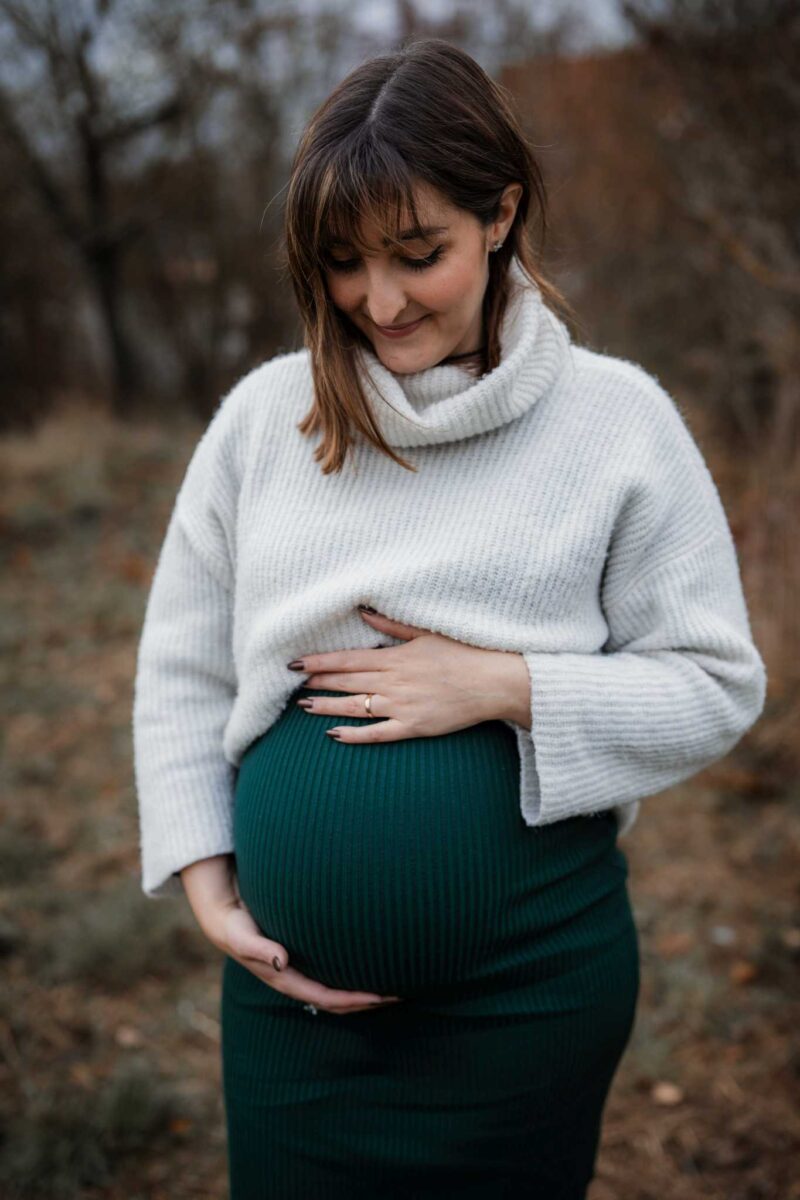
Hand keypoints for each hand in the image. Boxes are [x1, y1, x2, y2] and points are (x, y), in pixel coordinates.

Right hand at [181, 856, 401, 1014]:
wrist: (224, 917)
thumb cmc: (235, 925)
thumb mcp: (242, 935)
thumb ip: (258, 948)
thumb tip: (282, 961)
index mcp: (285, 979)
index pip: (326, 997)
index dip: (354, 999)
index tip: (381, 995)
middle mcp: (296, 979)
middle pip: (338, 1001)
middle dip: (368, 1000)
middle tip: (401, 993)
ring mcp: (300, 970)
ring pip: (337, 989)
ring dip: (364, 991)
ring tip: (395, 984)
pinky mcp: (303, 957)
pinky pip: (332, 974)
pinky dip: (353, 976)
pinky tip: (371, 964)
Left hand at [288, 605, 530, 740]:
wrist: (493, 682)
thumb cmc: (464, 654)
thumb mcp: (425, 633)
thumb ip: (392, 627)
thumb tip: (364, 613)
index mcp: (395, 657)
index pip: (347, 659)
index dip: (319, 662)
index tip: (296, 662)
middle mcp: (393, 682)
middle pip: (346, 682)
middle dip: (317, 681)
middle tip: (292, 683)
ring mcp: (402, 706)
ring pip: (355, 707)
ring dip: (327, 706)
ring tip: (304, 706)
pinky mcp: (414, 727)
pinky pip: (377, 733)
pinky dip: (354, 735)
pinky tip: (333, 734)